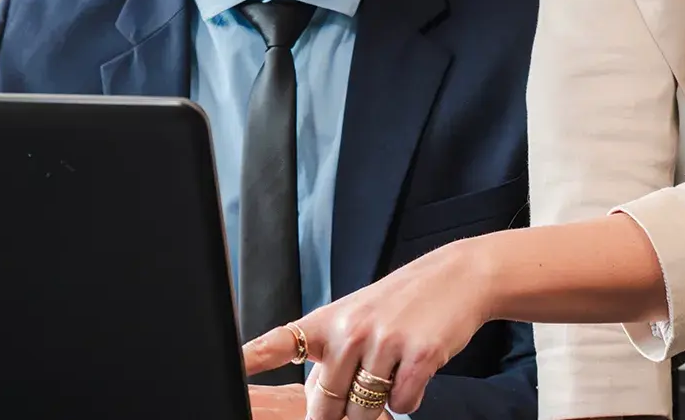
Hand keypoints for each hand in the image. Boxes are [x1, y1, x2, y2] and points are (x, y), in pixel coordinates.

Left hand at [242, 238, 491, 418]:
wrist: (456, 277)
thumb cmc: (399, 302)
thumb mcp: (355, 319)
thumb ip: (331, 360)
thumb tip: (315, 408)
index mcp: (326, 322)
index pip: (276, 344)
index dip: (249, 361)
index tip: (228, 369)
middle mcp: (349, 330)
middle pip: (327, 406)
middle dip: (339, 413)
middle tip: (361, 390)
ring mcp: (383, 342)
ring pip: (365, 411)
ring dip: (379, 406)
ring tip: (393, 370)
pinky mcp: (418, 356)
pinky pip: (402, 404)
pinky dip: (409, 399)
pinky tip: (414, 372)